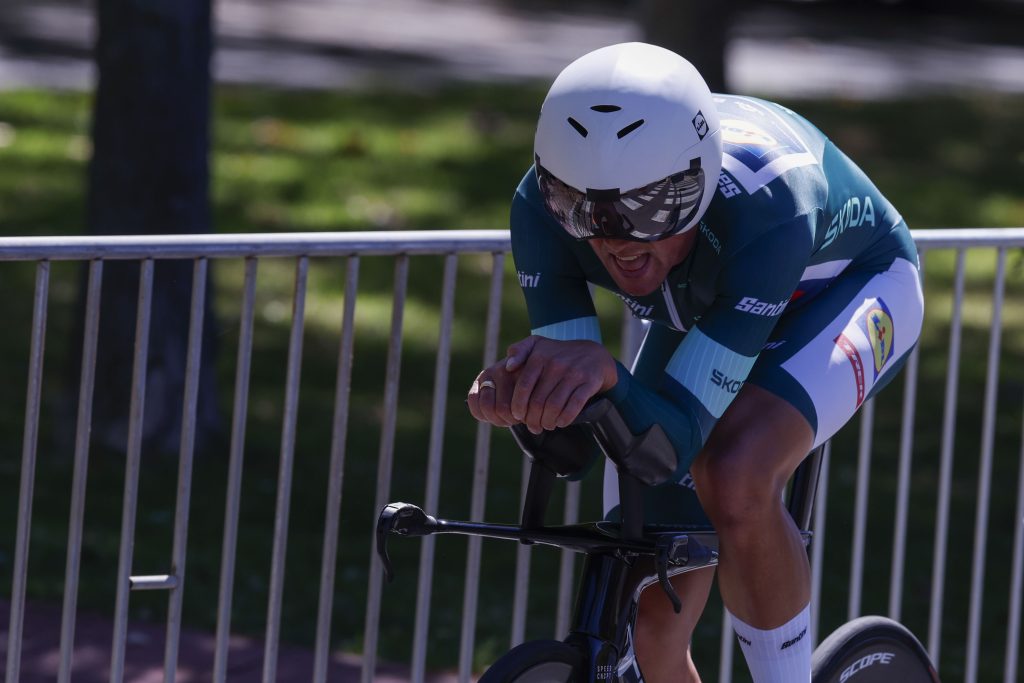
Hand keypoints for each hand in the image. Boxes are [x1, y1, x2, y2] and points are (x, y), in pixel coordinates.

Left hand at [467, 335, 617, 433]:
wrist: (593, 354)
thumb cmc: (557, 354)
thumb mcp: (536, 345)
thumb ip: (518, 351)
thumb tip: (508, 367)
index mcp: (540, 357)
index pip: (523, 386)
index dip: (518, 405)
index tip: (517, 416)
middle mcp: (556, 364)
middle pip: (538, 401)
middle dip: (533, 419)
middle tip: (532, 426)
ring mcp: (574, 373)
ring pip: (554, 406)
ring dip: (548, 422)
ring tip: (546, 425)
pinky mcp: (589, 382)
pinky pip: (574, 406)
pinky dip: (565, 419)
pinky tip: (560, 423)